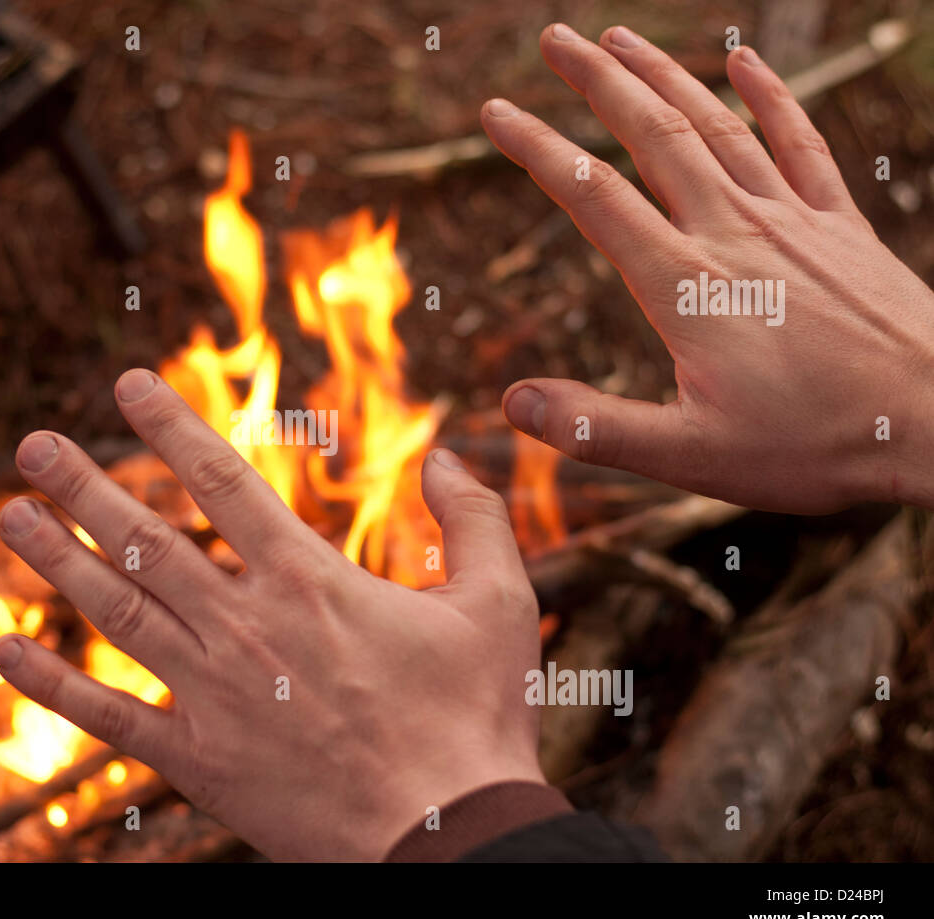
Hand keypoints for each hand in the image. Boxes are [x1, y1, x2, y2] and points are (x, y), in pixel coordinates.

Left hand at [0, 369, 542, 860]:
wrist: (449, 837)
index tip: (128, 384)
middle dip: (82, 487)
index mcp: (309, 579)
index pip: (223, 481)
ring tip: (10, 518)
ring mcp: (213, 692)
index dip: (170, 426)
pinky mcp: (199, 760)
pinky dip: (52, 685)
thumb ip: (473, 520)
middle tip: (30, 447)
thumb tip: (446, 456)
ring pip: (116, 610)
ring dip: (56, 561)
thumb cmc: (476, 718)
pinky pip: (108, 716)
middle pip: (144, 538)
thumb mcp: (499, 603)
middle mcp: (245, 624)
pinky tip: (3, 654)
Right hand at [481, 24, 933, 512]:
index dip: (539, 149)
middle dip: (597, 82)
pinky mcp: (841, 227)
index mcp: (686, 285)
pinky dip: (770, 95)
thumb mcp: (692, 456)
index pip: (594, 197)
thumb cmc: (818, 445)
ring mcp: (793, 221)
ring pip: (717, 126)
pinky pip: (800, 142)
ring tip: (619, 39)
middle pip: (653, 136)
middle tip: (555, 39)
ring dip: (664, 76)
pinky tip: (743, 59)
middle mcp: (734, 233)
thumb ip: (596, 428)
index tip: (497, 113)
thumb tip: (513, 402)